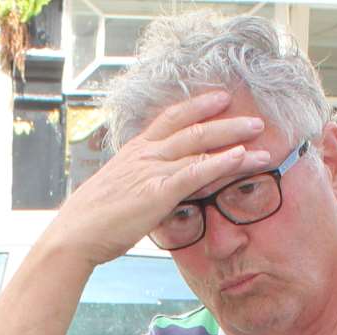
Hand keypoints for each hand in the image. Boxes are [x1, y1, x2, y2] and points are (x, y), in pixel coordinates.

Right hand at [47, 90, 272, 266]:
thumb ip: (137, 184)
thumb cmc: (92, 220)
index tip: (219, 98)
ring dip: (234, 141)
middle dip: (227, 121)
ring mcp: (152, 171)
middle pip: (192, 128)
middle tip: (255, 119)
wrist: (75, 235)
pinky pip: (196, 172)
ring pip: (200, 147)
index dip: (197, 106)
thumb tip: (148, 191)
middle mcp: (145, 154)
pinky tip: (241, 158)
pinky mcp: (158, 192)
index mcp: (134, 151)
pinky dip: (221, 163)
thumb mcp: (116, 192)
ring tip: (261, 138)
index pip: (170, 119)